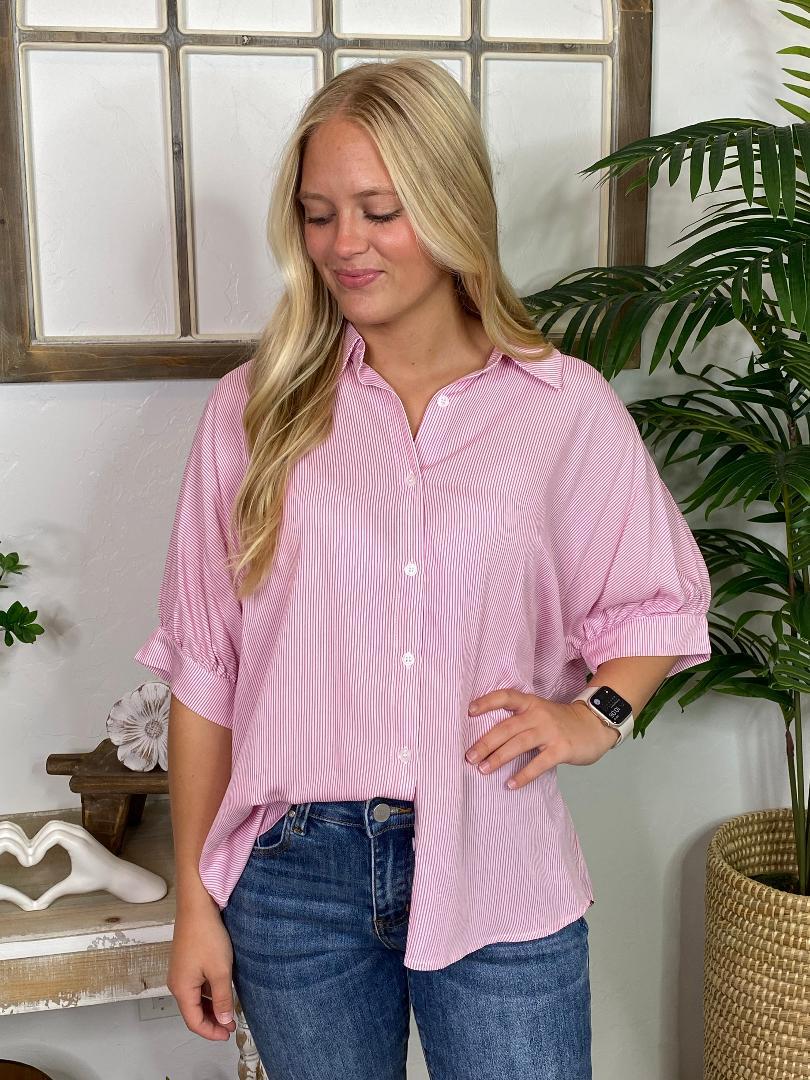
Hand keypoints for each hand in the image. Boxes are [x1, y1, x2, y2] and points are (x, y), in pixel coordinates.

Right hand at [168, 902, 237, 1040]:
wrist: (197, 906)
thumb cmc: (206, 935)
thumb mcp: (220, 971)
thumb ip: (222, 999)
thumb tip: (223, 1020)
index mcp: (182, 989)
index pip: (194, 1022)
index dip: (211, 1032)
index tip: (227, 1034)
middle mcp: (176, 983)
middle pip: (193, 1011)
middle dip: (211, 1021)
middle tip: (230, 1024)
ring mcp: (180, 972)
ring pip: (195, 998)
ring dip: (211, 1006)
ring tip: (229, 1008)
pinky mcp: (185, 961)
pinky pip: (195, 985)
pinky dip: (208, 992)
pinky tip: (221, 989)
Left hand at [465, 688, 619, 788]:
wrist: (594, 724)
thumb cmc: (561, 722)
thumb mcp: (540, 712)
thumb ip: (519, 720)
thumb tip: (488, 740)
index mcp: (530, 703)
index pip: (506, 697)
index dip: (487, 702)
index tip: (469, 711)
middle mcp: (538, 714)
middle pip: (507, 727)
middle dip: (485, 743)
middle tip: (469, 757)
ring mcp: (550, 731)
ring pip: (518, 744)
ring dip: (498, 758)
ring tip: (483, 770)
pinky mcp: (561, 748)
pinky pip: (538, 763)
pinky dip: (523, 775)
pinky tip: (510, 784)